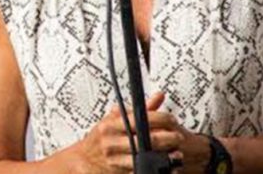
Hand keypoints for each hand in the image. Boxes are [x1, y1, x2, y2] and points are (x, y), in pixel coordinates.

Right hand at [67, 92, 185, 172]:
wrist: (83, 159)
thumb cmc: (101, 136)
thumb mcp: (115, 119)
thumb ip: (139, 110)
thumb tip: (159, 96)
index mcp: (111, 124)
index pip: (141, 119)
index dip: (160, 119)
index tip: (172, 120)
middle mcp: (112, 140)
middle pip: (147, 140)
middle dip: (168, 139)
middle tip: (179, 137)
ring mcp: (115, 158)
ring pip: (146, 157)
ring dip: (165, 157)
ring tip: (177, 155)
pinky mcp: (119, 172)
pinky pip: (141, 170)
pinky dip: (154, 168)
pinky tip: (165, 167)